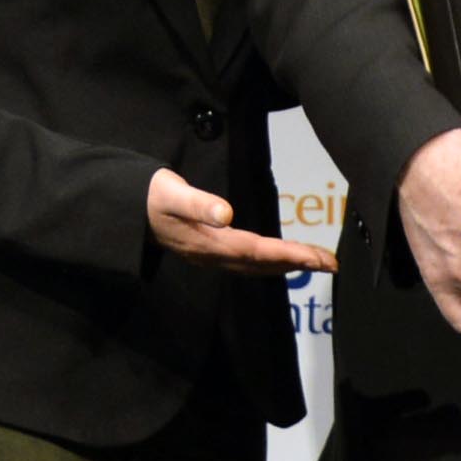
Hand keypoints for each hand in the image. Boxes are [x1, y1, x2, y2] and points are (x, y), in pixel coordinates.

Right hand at [146, 168, 340, 275]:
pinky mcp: (211, 253)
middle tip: (332, 264)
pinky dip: (271, 263)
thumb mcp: (170, 194)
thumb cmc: (152, 197)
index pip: (258, 251)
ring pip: (257, 267)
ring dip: (289, 265)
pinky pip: (248, 263)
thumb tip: (227, 214)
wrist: (128, 212)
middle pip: (263, 263)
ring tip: (318, 263)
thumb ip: (197, 203)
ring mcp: (212, 258)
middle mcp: (214, 255)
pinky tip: (282, 260)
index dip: (289, 255)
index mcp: (209, 243)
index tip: (317, 258)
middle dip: (299, 263)